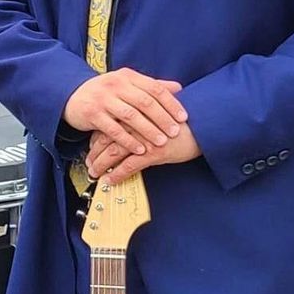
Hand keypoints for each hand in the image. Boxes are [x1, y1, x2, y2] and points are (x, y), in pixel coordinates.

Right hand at [62, 68, 186, 157]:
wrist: (71, 96)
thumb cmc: (105, 93)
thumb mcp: (126, 84)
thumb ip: (150, 86)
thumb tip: (178, 87)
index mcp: (126, 76)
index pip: (154, 88)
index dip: (171, 103)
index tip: (183, 117)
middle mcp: (114, 85)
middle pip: (144, 102)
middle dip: (162, 118)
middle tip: (175, 132)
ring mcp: (102, 99)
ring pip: (130, 116)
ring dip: (148, 130)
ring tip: (162, 142)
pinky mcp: (92, 114)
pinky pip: (113, 130)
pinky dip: (129, 140)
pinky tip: (140, 149)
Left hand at [87, 122, 201, 183]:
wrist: (204, 127)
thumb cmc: (181, 122)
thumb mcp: (158, 115)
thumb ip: (141, 118)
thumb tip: (126, 128)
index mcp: (134, 113)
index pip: (109, 125)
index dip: (97, 138)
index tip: (91, 148)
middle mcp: (136, 124)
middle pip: (107, 139)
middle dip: (95, 153)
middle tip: (88, 163)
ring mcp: (144, 139)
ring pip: (114, 152)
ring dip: (101, 165)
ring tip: (95, 173)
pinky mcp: (154, 152)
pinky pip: (130, 165)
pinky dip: (118, 173)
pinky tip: (110, 180)